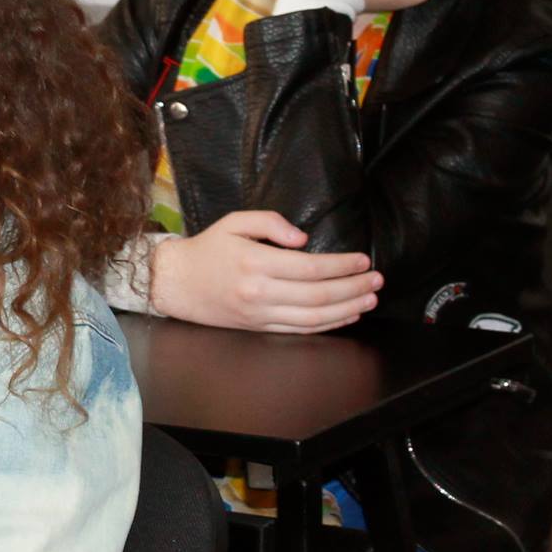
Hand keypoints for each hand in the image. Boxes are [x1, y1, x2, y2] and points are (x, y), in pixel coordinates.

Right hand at [150, 210, 381, 332]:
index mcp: (255, 263)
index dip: (341, 266)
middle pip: (318, 295)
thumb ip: (270, 222)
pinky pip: (300, 329)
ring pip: (313, 317)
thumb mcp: (234, 222)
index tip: (363, 260)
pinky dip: (327, 324)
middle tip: (377, 280)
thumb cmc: (207, 249)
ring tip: (370, 299)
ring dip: (347, 309)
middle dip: (353, 288)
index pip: (310, 268)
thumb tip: (303, 238)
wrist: (175, 283)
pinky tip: (346, 315)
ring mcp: (260, 314)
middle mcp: (260, 292)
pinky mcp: (259, 327)